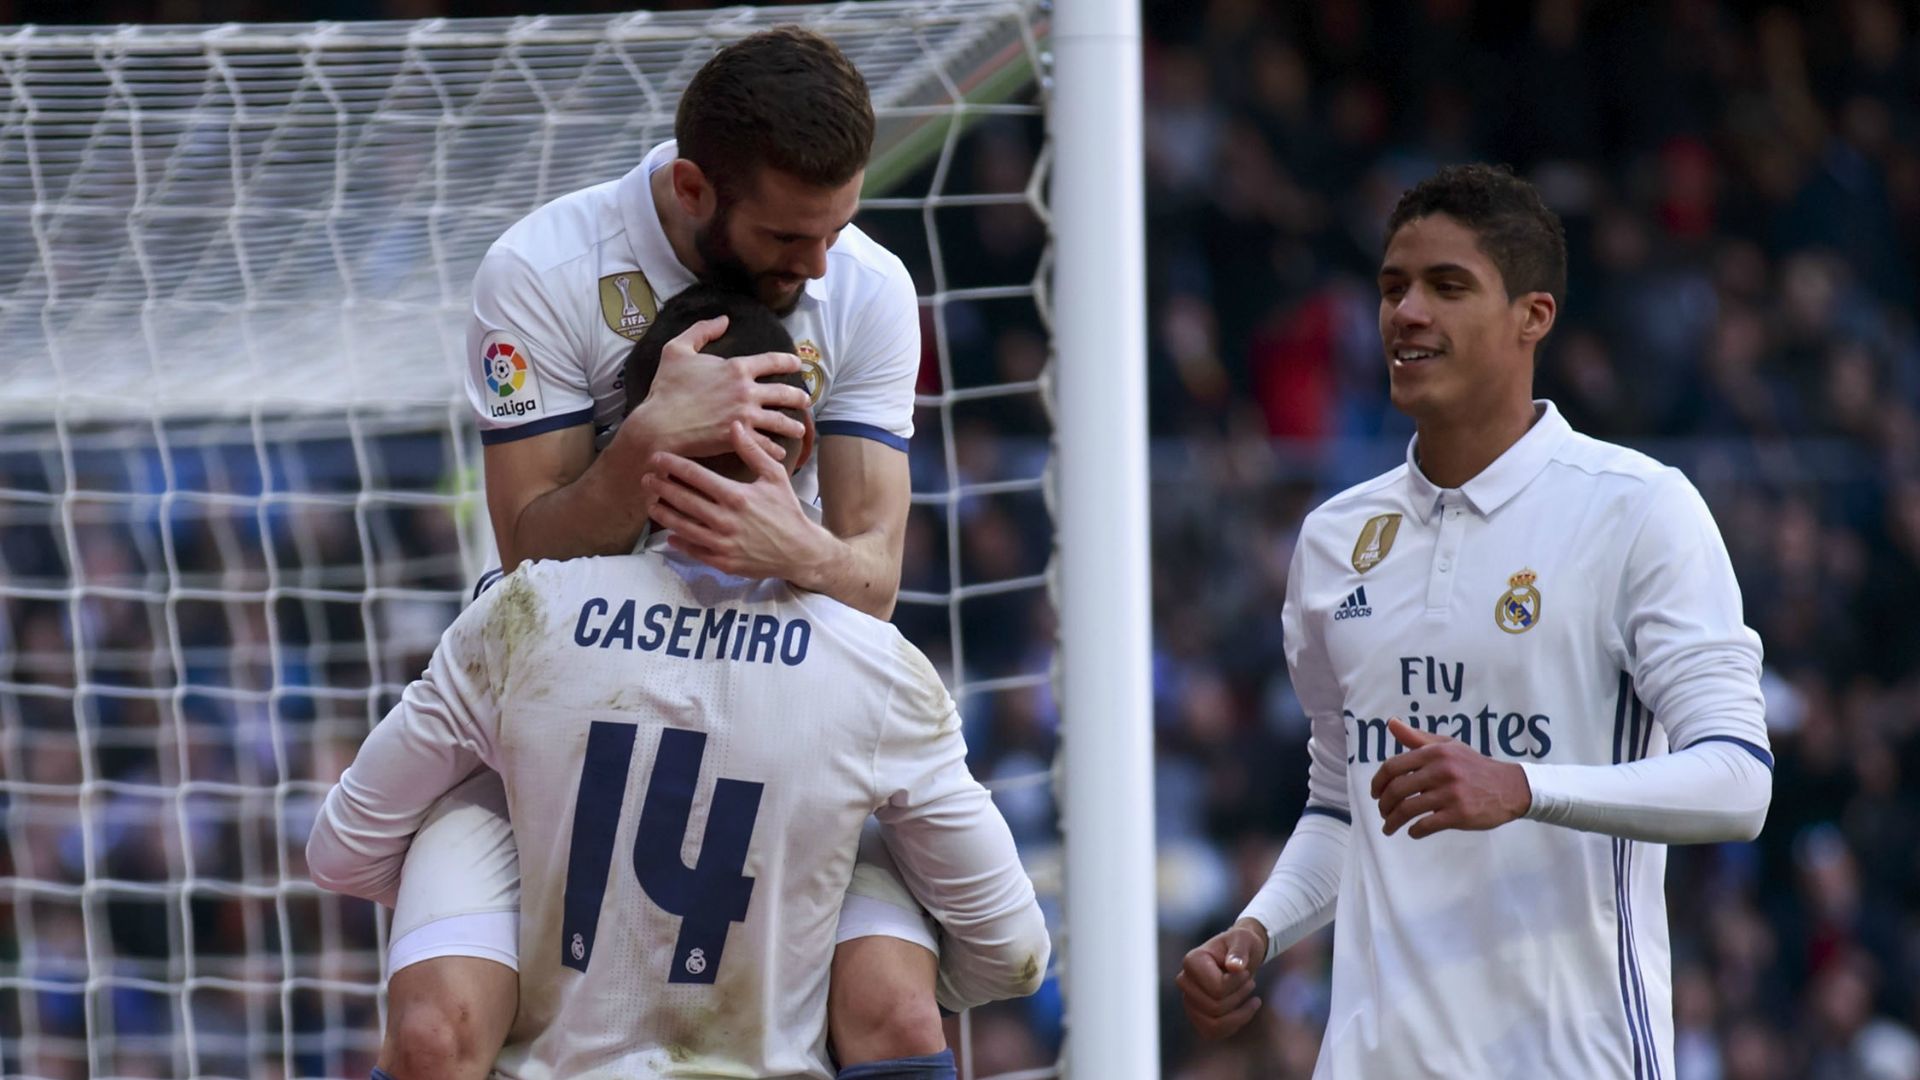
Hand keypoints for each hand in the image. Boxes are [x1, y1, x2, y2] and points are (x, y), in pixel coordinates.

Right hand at [624, 316, 810, 460]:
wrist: (659, 425)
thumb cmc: (666, 388)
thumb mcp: (676, 350)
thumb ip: (700, 330)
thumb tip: (723, 319)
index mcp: (737, 367)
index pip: (773, 361)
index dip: (789, 361)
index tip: (797, 365)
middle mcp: (747, 391)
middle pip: (785, 393)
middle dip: (799, 397)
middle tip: (805, 401)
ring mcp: (745, 416)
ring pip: (780, 421)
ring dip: (794, 426)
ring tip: (800, 430)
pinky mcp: (739, 439)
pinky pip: (765, 444)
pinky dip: (775, 448)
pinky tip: (780, 451)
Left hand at [642, 421, 832, 579]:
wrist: (800, 551)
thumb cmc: (787, 510)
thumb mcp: (775, 477)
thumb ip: (752, 451)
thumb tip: (734, 426)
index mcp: (736, 496)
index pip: (696, 476)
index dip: (673, 466)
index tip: (657, 458)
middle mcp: (725, 520)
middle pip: (683, 500)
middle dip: (661, 488)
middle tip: (645, 479)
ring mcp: (722, 543)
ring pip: (683, 526)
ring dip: (663, 514)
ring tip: (651, 504)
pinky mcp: (723, 562)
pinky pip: (694, 550)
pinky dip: (678, 542)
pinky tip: (668, 535)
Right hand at [1176, 918, 1268, 1039]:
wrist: (1239, 956)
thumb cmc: (1242, 945)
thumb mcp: (1245, 941)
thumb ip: (1240, 951)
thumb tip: (1234, 966)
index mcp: (1192, 961)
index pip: (1217, 989)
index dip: (1237, 984)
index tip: (1245, 972)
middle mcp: (1184, 981)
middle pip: (1215, 1008)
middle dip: (1239, 998)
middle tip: (1250, 982)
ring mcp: (1188, 999)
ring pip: (1213, 1025)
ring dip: (1239, 1015)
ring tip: (1252, 999)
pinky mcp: (1196, 1014)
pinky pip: (1212, 1033)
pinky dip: (1233, 1026)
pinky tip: (1246, 1012)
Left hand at [1371, 718, 1532, 838]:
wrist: (1510, 786)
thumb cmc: (1473, 766)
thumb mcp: (1448, 746)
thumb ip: (1417, 738)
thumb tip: (1391, 723)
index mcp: (1435, 752)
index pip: (1393, 766)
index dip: (1378, 782)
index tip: (1374, 793)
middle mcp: (1441, 770)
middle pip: (1397, 790)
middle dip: (1384, 805)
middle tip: (1382, 812)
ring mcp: (1450, 793)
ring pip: (1408, 810)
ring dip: (1393, 821)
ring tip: (1389, 827)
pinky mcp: (1459, 814)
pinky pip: (1426, 825)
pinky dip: (1414, 831)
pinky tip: (1413, 831)